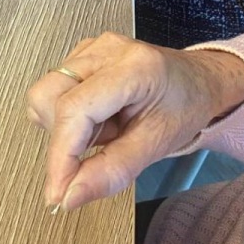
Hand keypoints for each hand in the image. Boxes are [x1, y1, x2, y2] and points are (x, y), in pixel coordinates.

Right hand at [29, 34, 243, 211]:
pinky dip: (72, 115)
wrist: (198, 82)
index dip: (61, 156)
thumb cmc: (185, 107)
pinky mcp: (83, 53)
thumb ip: (112, 172)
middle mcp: (108, 49)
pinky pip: (55, 89)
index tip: (58, 193)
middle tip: (104, 146)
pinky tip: (101, 117)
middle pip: (49, 97)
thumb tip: (70, 196)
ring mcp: (93, 47)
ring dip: (69, 126)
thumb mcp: (156, 146)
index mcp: (134, 67)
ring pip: (46, 94)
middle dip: (66, 138)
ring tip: (107, 129)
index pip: (75, 109)